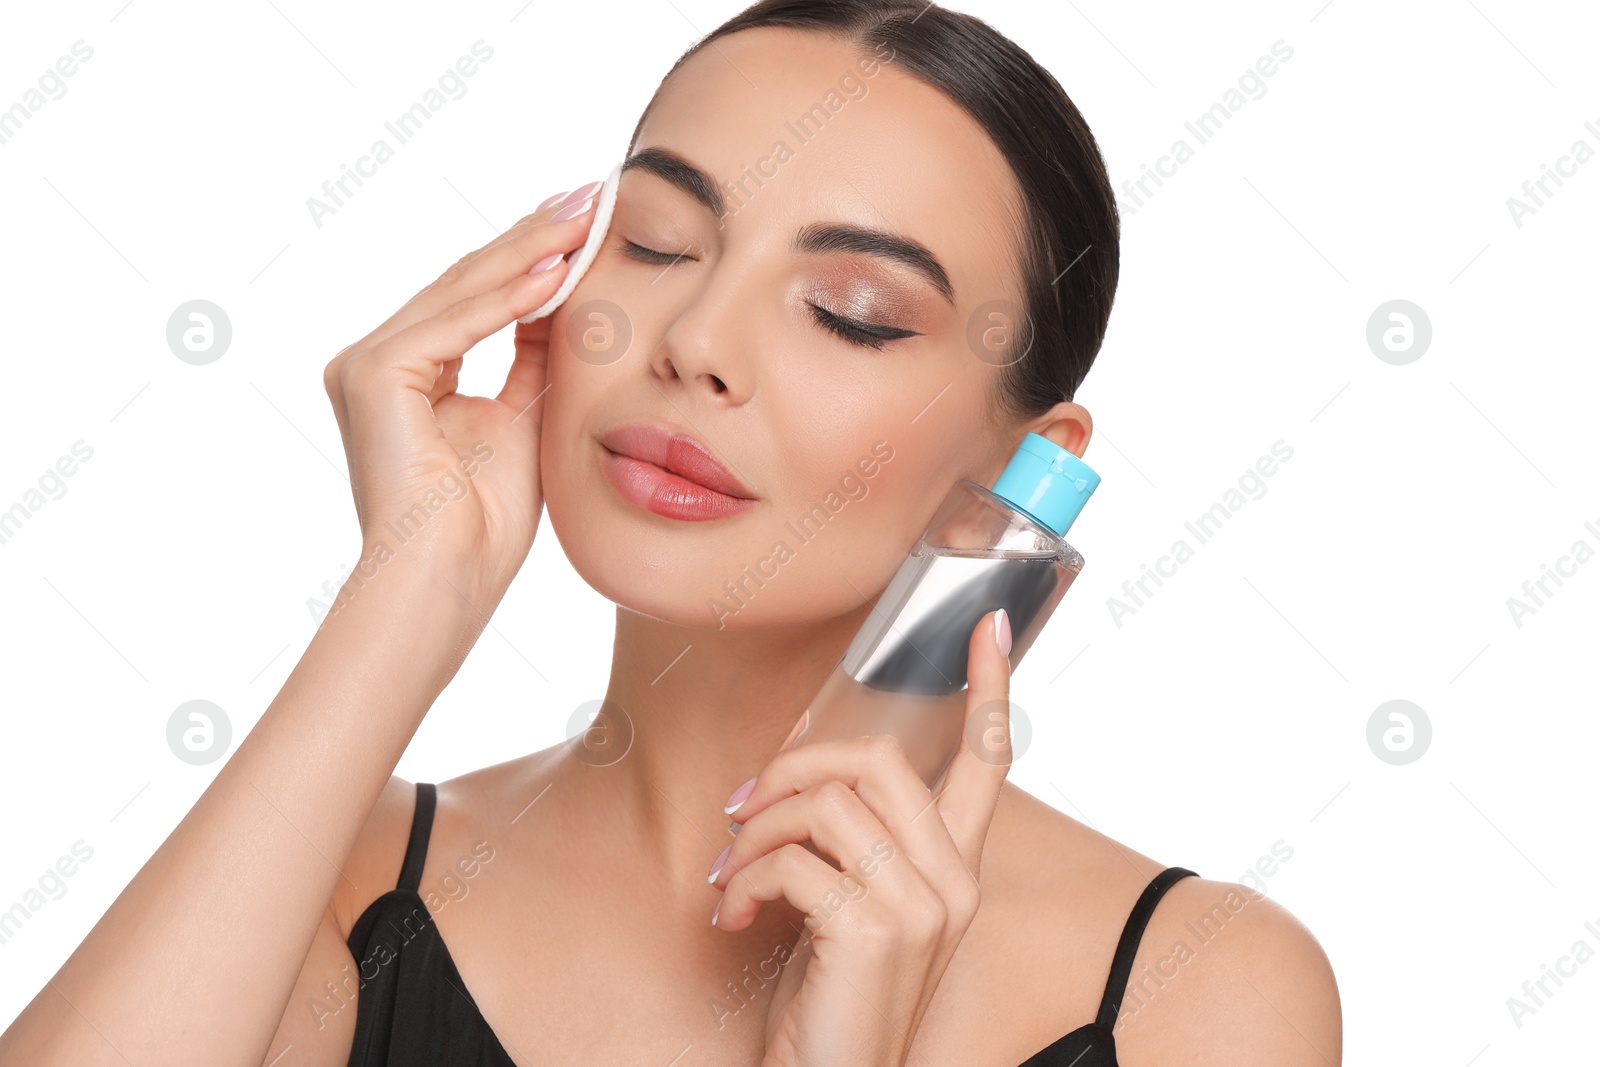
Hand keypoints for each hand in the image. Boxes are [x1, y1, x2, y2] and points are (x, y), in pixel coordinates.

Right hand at [321, 184, 601, 605]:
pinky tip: (558, 270)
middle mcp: (375, 361)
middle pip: (468, 283)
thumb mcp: (524, 420)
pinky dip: (510, 297)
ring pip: (462, 291)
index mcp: (404, 373)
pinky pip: (456, 323)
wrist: (444, 583)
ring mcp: (366, 364)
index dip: (532, 257)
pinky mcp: (373, 373)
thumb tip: (564, 299)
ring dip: (531, 252)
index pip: (477, 298)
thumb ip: (533, 358)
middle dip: (534, 237)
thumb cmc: (482, 527)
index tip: (586, 222)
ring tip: (586, 217)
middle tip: (591, 196)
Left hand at [711, 609, 1014, 1066]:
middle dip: (796, 765)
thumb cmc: (831, 997)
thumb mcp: (852, 907)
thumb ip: (854, 843)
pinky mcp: (875, 929)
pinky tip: (735, 917)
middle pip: (880, 759)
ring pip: (828, 803)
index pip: (988, 760)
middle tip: (746, 805)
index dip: (990, 687)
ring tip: (733, 876)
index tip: (991, 624)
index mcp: (956, 868)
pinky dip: (745, 882)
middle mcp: (955, 881)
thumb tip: (801, 777)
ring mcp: (922, 906)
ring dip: (757, 833)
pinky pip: (793, 860)